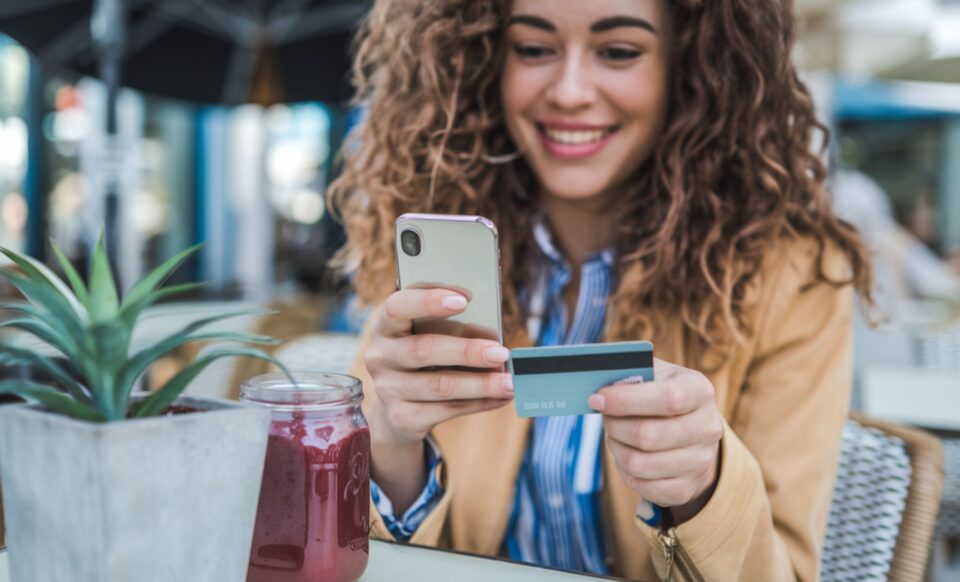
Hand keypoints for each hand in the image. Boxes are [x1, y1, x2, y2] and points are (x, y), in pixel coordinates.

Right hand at [364, 288, 513, 511]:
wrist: (398, 409)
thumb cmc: (422, 360)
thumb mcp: (430, 336)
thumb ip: (454, 329)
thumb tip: (491, 338)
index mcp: (386, 326)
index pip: (398, 306)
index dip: (428, 301)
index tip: (464, 300)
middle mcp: (381, 356)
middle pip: (423, 350)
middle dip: (467, 351)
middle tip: (500, 352)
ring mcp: (389, 389)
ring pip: (440, 386)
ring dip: (481, 384)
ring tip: (510, 382)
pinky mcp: (402, 417)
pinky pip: (447, 410)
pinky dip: (479, 403)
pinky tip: (501, 397)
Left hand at [589, 359, 722, 522]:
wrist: (691, 430)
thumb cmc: (660, 394)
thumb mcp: (653, 374)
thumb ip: (629, 373)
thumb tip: (597, 382)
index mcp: (699, 391)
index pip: (669, 398)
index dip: (627, 400)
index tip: (597, 398)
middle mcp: (707, 428)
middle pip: (648, 435)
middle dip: (614, 426)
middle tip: (604, 417)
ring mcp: (700, 461)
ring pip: (639, 464)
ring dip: (616, 448)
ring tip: (615, 435)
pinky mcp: (686, 489)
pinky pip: (642, 486)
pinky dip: (624, 470)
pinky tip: (627, 454)